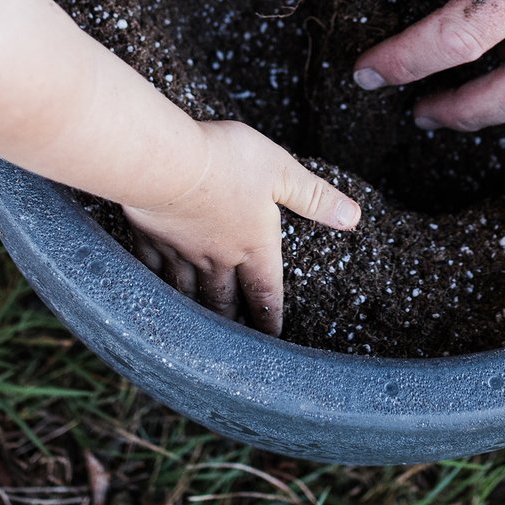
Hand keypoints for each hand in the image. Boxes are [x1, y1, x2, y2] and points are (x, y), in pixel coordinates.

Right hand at [125, 119, 360, 333]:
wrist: (165, 161)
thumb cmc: (228, 162)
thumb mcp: (282, 171)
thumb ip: (314, 197)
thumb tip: (353, 218)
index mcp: (253, 245)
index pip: (265, 291)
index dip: (270, 317)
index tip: (273, 339)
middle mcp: (217, 258)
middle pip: (224, 300)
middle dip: (232, 323)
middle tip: (236, 343)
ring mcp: (180, 252)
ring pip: (189, 292)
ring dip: (197, 312)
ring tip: (201, 326)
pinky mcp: (151, 239)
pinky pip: (155, 271)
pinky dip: (159, 287)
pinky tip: (158, 293)